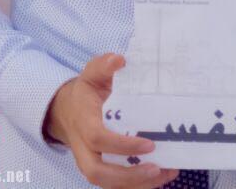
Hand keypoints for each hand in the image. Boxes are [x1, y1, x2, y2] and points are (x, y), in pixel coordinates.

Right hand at [42, 52, 177, 188]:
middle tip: (156, 168)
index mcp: (84, 123)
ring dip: (137, 184)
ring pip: (108, 183)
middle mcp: (84, 148)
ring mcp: (92, 161)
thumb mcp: (92, 74)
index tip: (149, 144)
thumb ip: (102, 65)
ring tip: (167, 174)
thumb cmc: (86, 92)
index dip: (122, 145)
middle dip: (126, 177)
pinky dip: (138, 184)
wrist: (67, 111)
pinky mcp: (101, 167)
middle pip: (98, 173)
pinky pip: (116, 183)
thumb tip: (118, 60)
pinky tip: (163, 176)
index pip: (98, 139)